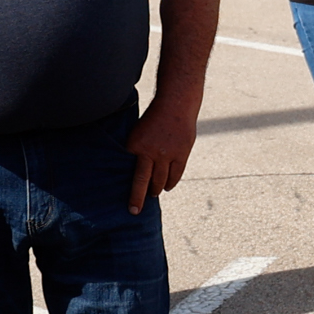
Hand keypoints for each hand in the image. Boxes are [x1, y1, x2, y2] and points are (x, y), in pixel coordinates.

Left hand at [124, 94, 196, 210]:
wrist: (175, 104)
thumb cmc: (152, 118)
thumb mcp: (137, 133)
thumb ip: (136, 151)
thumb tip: (131, 170)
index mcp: (136, 146)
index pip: (133, 176)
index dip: (133, 195)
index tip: (132, 210)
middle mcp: (151, 152)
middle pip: (147, 182)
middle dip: (143, 197)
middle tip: (139, 207)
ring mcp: (168, 154)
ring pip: (162, 180)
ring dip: (157, 189)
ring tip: (153, 193)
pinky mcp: (182, 153)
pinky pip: (176, 174)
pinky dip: (171, 183)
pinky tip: (167, 187)